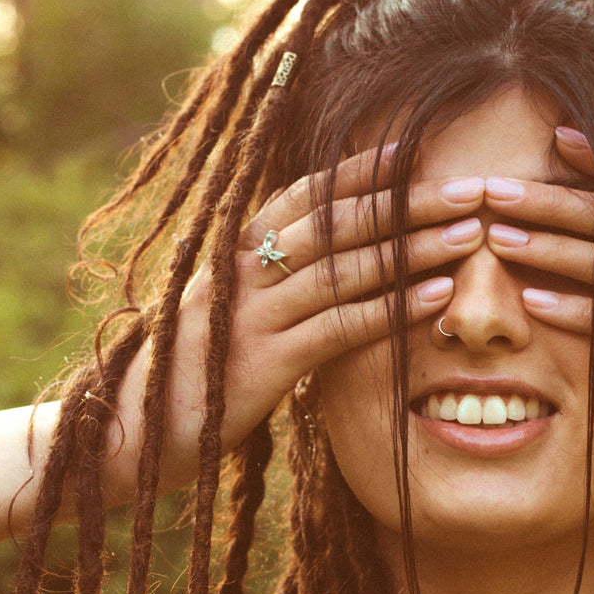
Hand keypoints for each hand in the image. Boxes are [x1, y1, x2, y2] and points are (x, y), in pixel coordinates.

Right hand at [111, 145, 484, 492]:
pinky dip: (393, 309)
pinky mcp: (262, 364)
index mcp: (231, 256)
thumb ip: (263, 292)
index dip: (359, 173)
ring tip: (470, 235)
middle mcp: (241, 274)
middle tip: (468, 189)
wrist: (122, 436)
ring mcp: (250, 316)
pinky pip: (340, 327)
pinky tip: (437, 298)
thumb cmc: (180, 382)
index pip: (303, 198)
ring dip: (413, 249)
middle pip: (336, 223)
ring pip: (345, 269)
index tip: (412, 156)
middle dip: (406, 203)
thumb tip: (315, 277)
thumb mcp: (221, 322)